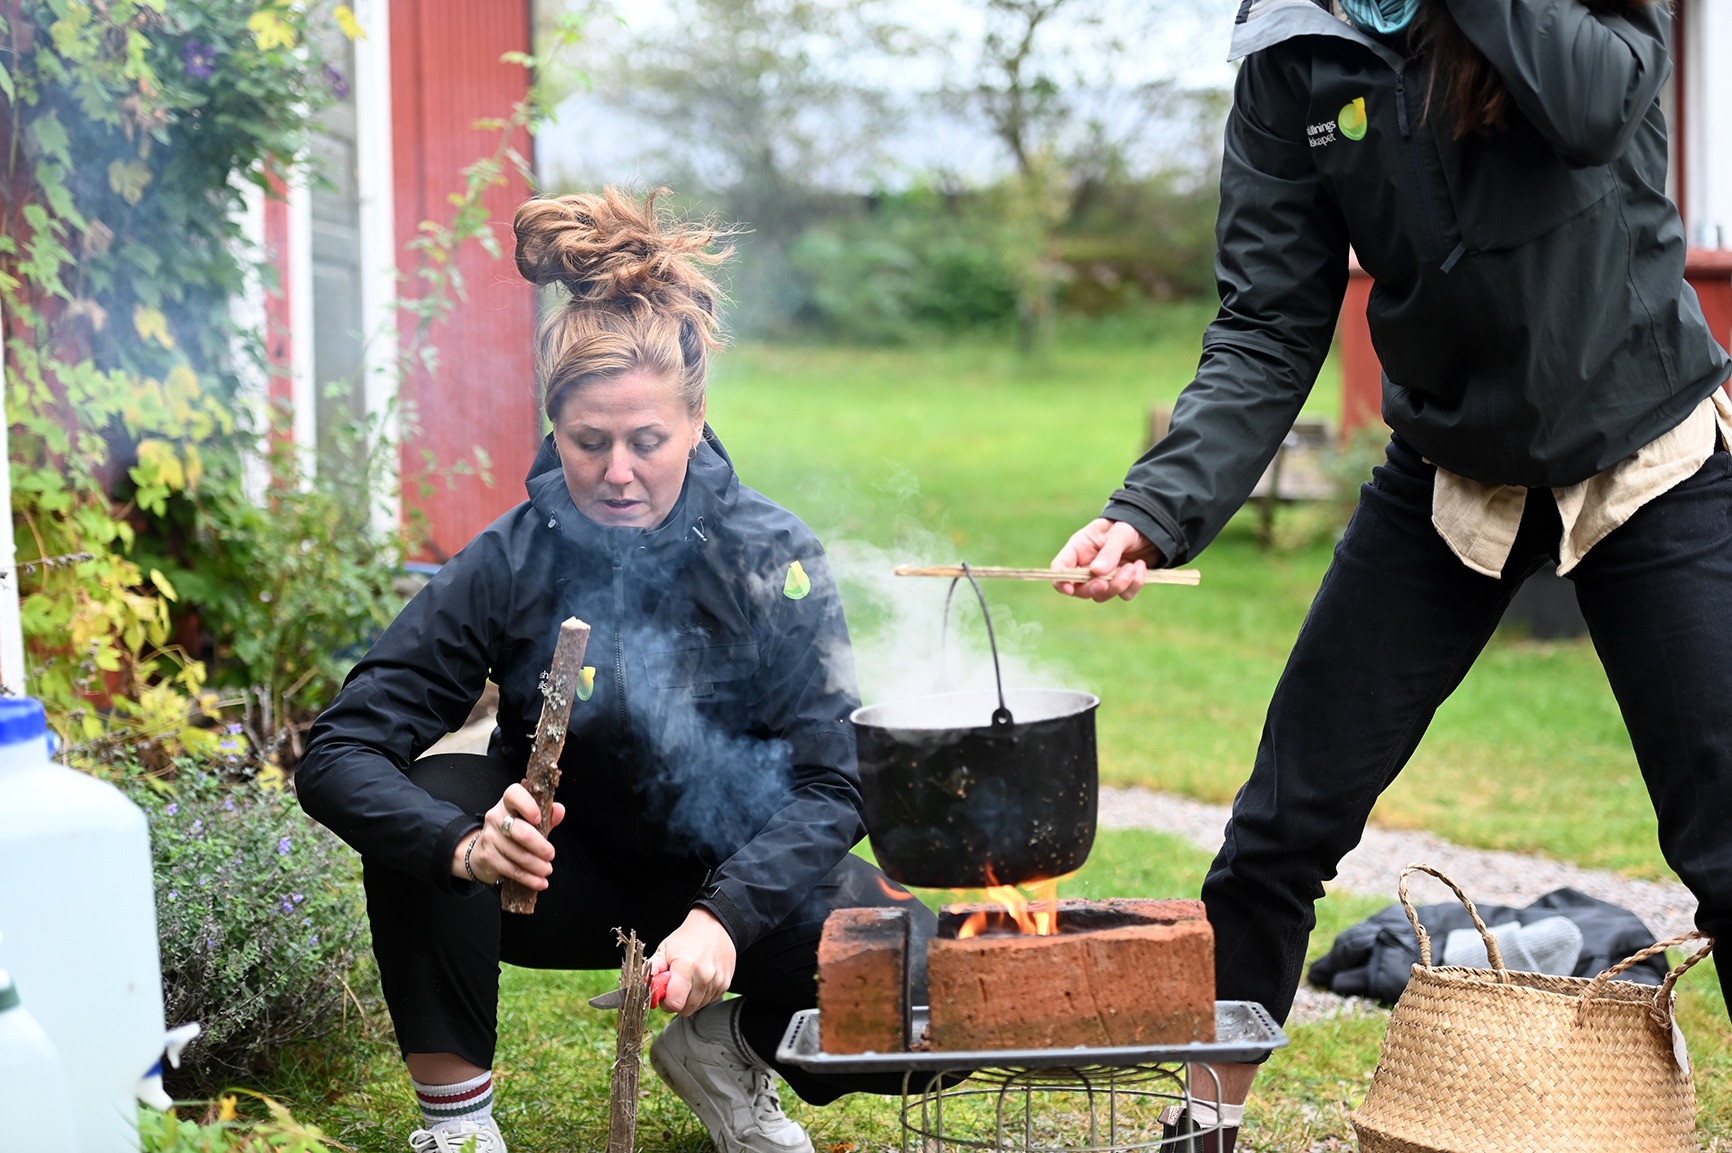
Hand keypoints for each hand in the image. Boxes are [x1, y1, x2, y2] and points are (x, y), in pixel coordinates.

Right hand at [450, 782, 565, 888]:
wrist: (484, 850)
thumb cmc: (513, 832)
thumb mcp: (529, 821)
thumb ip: (547, 815)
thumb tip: (559, 810)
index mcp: (508, 803)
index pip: (514, 794)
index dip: (527, 805)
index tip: (539, 818)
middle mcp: (496, 816)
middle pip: (520, 831)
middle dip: (540, 846)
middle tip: (551, 855)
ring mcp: (489, 837)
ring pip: (518, 854)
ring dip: (537, 866)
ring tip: (547, 870)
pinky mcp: (487, 856)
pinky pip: (511, 869)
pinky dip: (528, 878)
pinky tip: (539, 882)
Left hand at [650, 908, 736, 1016]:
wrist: (715, 926)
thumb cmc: (688, 937)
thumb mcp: (664, 949)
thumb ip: (651, 969)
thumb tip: (643, 985)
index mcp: (686, 967)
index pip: (674, 1004)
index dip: (666, 1002)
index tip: (664, 992)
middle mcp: (705, 976)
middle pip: (686, 1009)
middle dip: (677, 1001)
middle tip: (675, 985)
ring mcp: (717, 981)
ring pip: (698, 1006)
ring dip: (690, 998)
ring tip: (688, 980)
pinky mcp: (725, 984)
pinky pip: (709, 1001)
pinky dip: (701, 995)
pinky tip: (699, 979)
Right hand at [1051, 518, 1161, 601]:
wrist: (1152, 527)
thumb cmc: (1129, 524)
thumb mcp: (1119, 533)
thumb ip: (1109, 552)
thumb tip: (1096, 571)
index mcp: (1079, 548)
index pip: (1060, 568)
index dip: (1060, 580)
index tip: (1069, 588)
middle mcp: (1087, 565)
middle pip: (1080, 589)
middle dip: (1094, 588)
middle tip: (1106, 583)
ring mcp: (1104, 577)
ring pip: (1102, 595)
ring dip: (1119, 585)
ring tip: (1134, 566)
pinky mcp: (1121, 584)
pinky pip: (1124, 595)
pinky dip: (1134, 584)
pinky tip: (1141, 566)